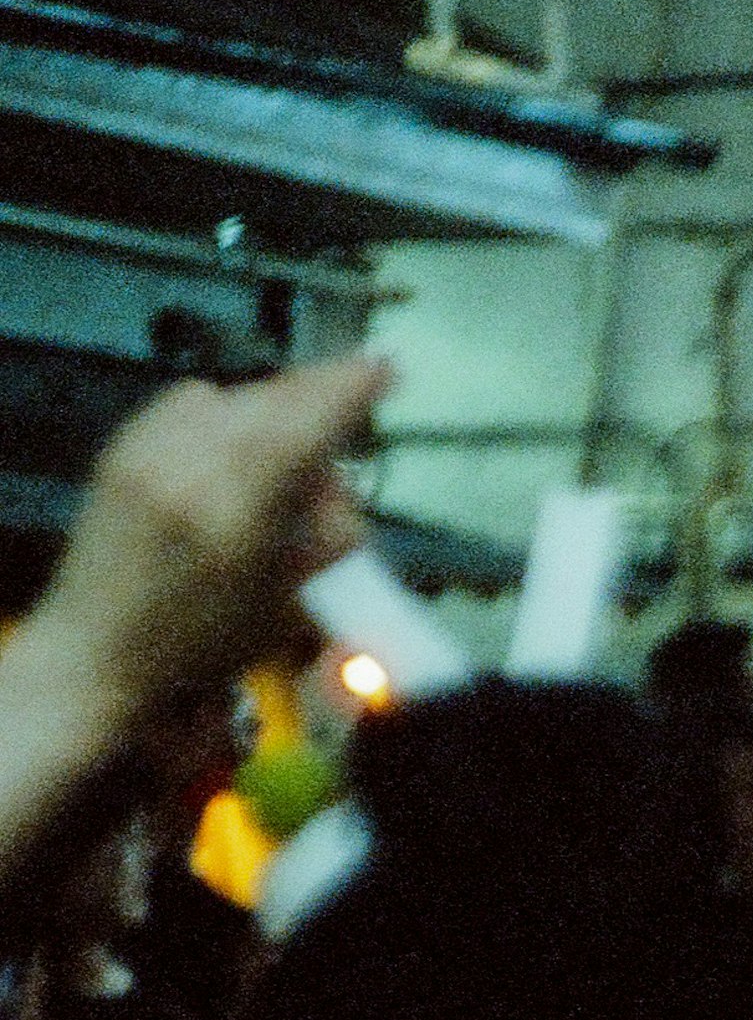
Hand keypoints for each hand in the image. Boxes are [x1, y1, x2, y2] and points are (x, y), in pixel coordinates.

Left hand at [12, 360, 387, 760]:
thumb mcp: (292, 603)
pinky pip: (190, 404)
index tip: (385, 367)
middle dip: (319, 394)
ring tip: (290, 446)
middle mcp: (189, 470)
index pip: (304, 426)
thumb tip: (336, 479)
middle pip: (272, 402)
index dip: (350, 389)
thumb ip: (326, 533)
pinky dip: (224, 414)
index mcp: (239, 515)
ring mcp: (148, 453)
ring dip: (274, 409)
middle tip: (355, 393)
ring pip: (234, 398)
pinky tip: (232, 445)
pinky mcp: (123, 448)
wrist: (99, 651)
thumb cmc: (206, 645)